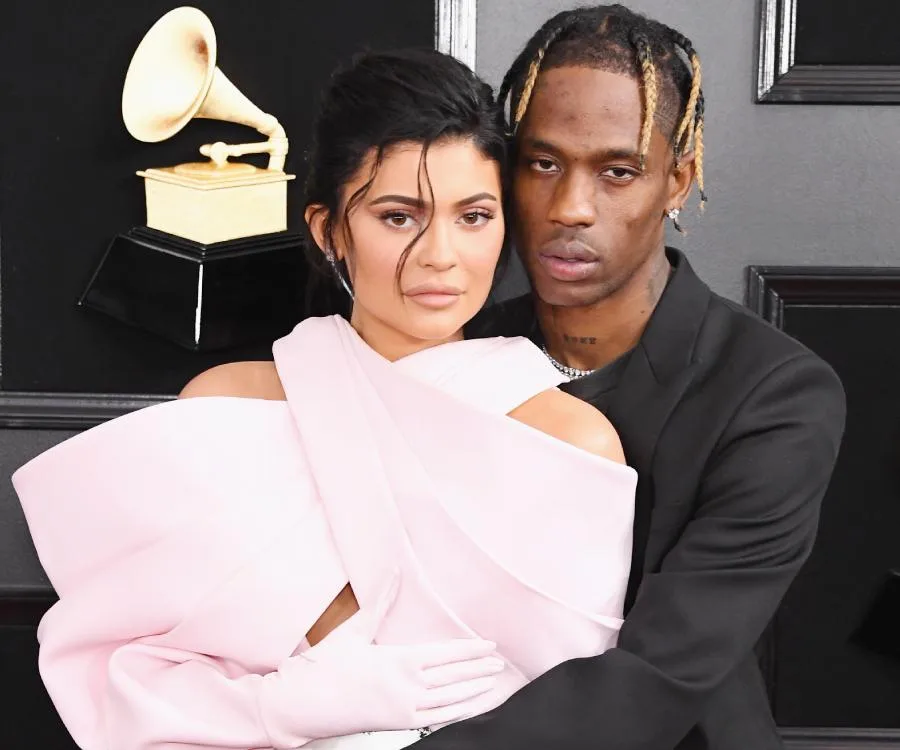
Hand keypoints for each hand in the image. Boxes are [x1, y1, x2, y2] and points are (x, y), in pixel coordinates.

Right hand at [259, 573, 503, 739]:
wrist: (305, 703)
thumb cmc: (327, 666)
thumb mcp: (355, 630)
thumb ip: (380, 602)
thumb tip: (392, 572)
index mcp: (399, 660)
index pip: (447, 654)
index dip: (471, 650)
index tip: (490, 646)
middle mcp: (407, 686)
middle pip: (454, 676)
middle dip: (479, 670)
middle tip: (499, 664)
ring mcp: (405, 708)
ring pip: (450, 699)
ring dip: (473, 691)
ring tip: (492, 684)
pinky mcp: (399, 724)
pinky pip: (437, 719)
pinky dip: (457, 711)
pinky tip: (468, 706)